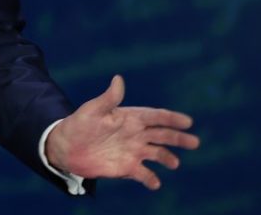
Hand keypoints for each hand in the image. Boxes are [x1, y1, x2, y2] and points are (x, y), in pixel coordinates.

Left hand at [46, 74, 199, 189]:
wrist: (65, 147)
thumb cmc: (78, 124)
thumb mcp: (92, 110)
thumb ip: (108, 98)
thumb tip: (118, 79)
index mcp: (130, 117)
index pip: (155, 116)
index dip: (171, 118)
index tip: (188, 121)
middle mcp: (135, 134)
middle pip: (162, 135)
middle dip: (179, 138)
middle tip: (195, 142)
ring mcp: (132, 151)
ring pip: (157, 154)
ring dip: (167, 158)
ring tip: (174, 164)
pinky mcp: (126, 167)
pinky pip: (144, 174)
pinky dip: (151, 179)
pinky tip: (155, 183)